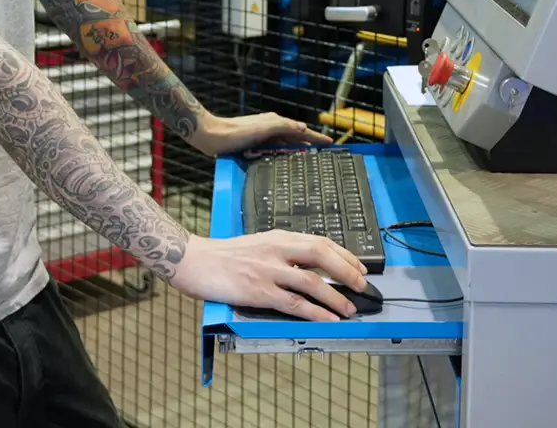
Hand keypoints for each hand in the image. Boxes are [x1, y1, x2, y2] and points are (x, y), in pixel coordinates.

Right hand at [168, 231, 367, 321]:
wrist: (194, 261)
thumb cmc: (224, 255)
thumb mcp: (259, 244)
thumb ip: (283, 252)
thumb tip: (310, 267)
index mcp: (279, 237)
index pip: (320, 241)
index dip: (345, 255)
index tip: (359, 266)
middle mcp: (277, 250)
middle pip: (322, 255)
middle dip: (347, 272)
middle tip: (362, 286)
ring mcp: (268, 271)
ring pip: (312, 282)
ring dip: (336, 297)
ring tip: (349, 309)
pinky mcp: (259, 292)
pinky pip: (294, 304)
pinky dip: (315, 313)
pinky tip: (327, 319)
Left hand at [189, 112, 332, 156]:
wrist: (213, 136)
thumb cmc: (238, 133)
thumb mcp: (264, 128)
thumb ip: (284, 127)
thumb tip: (303, 128)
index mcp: (275, 121)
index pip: (301, 130)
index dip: (316, 137)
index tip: (330, 143)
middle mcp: (270, 127)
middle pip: (294, 135)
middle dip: (308, 143)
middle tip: (322, 153)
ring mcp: (262, 135)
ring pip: (284, 143)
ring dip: (296, 148)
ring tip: (308, 158)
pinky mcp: (253, 143)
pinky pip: (274, 148)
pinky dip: (283, 153)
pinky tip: (283, 161)